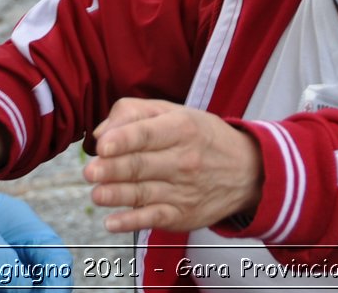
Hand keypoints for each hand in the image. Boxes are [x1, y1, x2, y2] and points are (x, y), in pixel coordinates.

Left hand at [84, 97, 261, 233]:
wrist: (248, 171)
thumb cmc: (202, 136)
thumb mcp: (175, 113)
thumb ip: (135, 114)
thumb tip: (101, 134)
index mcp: (181, 128)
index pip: (147, 134)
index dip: (123, 139)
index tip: (102, 145)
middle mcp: (184, 160)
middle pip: (141, 165)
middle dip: (112, 169)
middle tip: (90, 172)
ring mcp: (183, 190)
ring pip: (143, 193)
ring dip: (117, 195)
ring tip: (96, 194)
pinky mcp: (182, 214)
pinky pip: (153, 219)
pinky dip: (131, 223)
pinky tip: (111, 223)